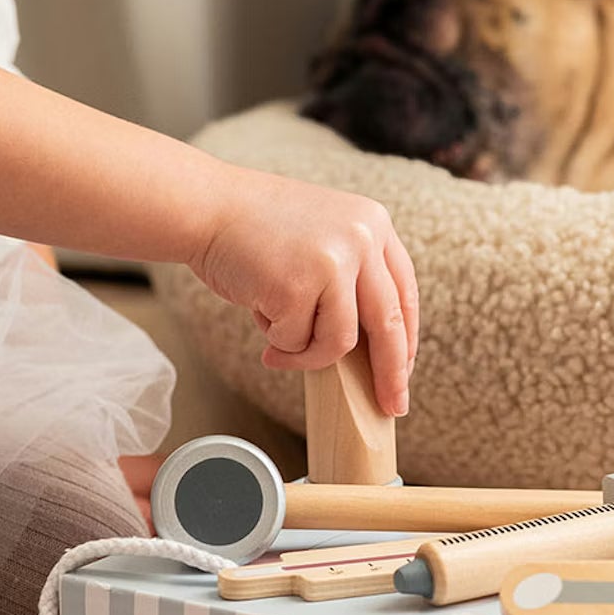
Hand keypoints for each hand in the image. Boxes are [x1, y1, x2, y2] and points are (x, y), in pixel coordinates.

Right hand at [189, 171, 418, 415]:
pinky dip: (277, 340)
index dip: (407, 339)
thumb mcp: (324, 236)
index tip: (403, 373)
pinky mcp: (298, 285)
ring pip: (340, 342)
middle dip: (390, 374)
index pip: (405, 293)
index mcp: (374, 223)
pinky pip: (297, 342)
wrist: (206, 207)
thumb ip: (353, 276)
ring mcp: (333, 261)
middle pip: (389, 324)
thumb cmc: (256, 229)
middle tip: (390, 407)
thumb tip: (374, 347)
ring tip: (278, 341)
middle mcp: (362, 238)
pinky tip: (258, 312)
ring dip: (307, 353)